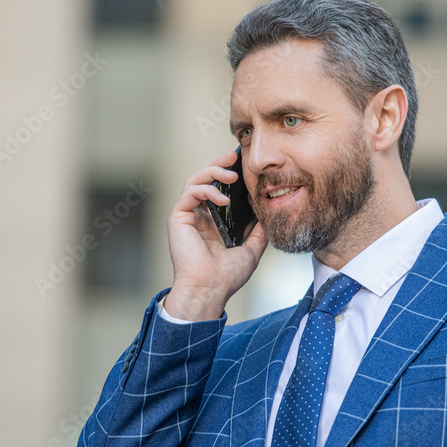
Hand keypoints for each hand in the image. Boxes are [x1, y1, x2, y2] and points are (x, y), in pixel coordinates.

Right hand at [164, 149, 266, 320]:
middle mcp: (198, 215)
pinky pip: (190, 192)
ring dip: (213, 171)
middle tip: (234, 156)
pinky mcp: (178, 217)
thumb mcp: (251, 250)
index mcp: (213, 221)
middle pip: (205, 178)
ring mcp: (187, 215)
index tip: (244, 164)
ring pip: (196, 180)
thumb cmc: (227, 276)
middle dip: (219, 164)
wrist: (210, 290)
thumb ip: (258, 232)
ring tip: (232, 174)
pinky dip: (207, 189)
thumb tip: (268, 216)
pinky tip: (223, 198)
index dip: (229, 174)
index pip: (219, 188)